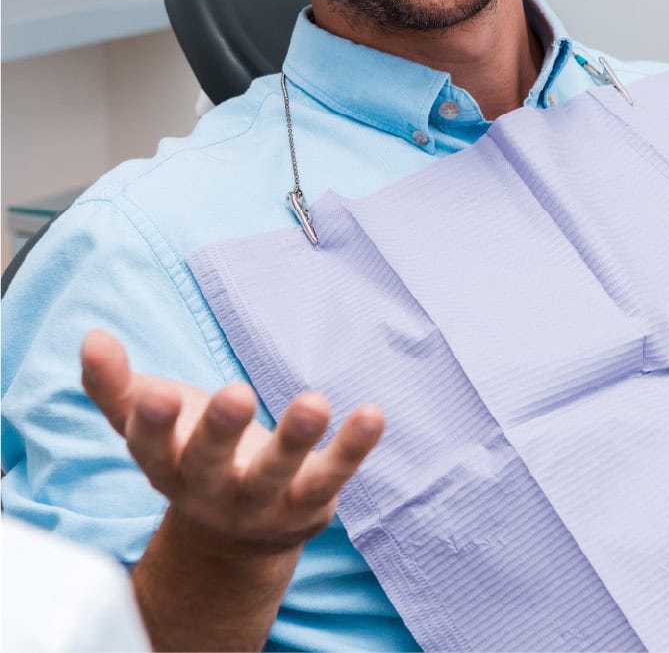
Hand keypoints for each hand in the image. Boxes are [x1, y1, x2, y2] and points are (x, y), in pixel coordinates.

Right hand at [80, 329, 382, 553]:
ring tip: (314, 402)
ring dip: (294, 440)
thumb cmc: (189, 454)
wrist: (234, 536)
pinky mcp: (308, 505)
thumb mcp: (149, 423)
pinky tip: (372, 414)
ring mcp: (261, 503)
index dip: (150, 423)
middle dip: (220, 431)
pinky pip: (331, 478)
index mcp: (166, 464)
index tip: (156, 393)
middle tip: (236, 393)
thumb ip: (115, 386)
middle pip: (209, 464)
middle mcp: (209, 489)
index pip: (149, 446)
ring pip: (275, 476)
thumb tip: (91, 338)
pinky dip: (352, 449)